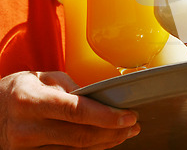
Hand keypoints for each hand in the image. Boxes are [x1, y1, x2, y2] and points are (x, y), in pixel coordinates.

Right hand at [0, 71, 139, 148]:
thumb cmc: (18, 90)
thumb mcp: (41, 78)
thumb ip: (70, 88)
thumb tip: (100, 99)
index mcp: (30, 100)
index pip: (75, 111)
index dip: (106, 116)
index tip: (129, 116)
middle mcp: (26, 128)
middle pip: (79, 136)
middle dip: (112, 132)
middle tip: (134, 125)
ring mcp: (25, 149)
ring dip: (106, 142)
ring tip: (125, 133)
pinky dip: (90, 149)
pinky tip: (105, 141)